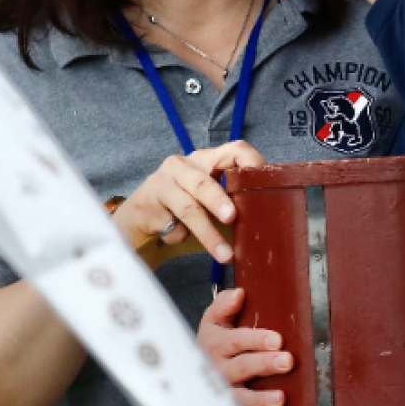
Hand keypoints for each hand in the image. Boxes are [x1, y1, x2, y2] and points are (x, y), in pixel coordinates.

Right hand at [111, 141, 265, 262]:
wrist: (138, 222)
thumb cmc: (182, 211)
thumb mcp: (209, 204)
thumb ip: (233, 204)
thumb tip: (266, 222)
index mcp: (206, 160)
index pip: (233, 150)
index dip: (251, 163)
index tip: (265, 183)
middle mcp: (183, 165)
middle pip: (205, 181)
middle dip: (220, 200)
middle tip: (233, 217)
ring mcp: (162, 181)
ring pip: (189, 208)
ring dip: (208, 234)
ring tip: (224, 254)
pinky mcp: (146, 201)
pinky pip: (170, 224)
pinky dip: (178, 237)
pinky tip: (176, 238)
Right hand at [199, 288, 292, 405]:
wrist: (192, 369)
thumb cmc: (214, 340)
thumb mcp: (214, 320)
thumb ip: (224, 305)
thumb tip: (238, 293)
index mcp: (215, 343)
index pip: (236, 340)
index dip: (256, 339)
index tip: (277, 339)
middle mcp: (217, 369)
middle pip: (242, 367)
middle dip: (264, 364)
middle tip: (287, 361)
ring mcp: (222, 391)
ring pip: (239, 397)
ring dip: (260, 399)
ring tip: (281, 398)